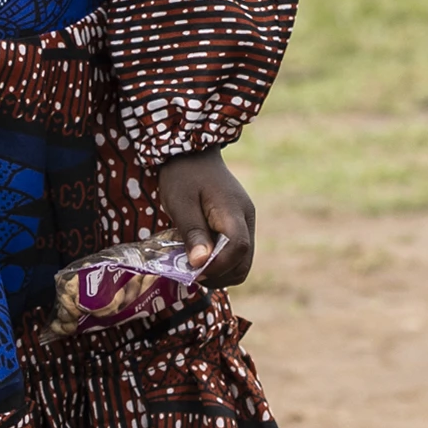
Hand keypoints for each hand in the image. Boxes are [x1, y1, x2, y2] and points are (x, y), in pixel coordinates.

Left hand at [156, 151, 256, 288]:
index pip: (238, 248)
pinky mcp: (239, 225)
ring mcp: (246, 222)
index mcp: (234, 211)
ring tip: (195, 266)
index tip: (194, 271)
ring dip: (220, 271)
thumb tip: (200, 264)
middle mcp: (247, 219)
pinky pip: (236, 253)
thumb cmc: (183, 175)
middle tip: (192, 274)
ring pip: (242, 261)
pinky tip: (201, 256)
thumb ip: (193, 232)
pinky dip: (221, 262)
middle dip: (219, 275)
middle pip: (244, 262)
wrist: (193, 152)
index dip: (218, 266)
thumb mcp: (181, 202)